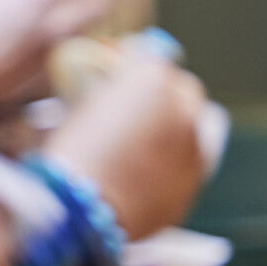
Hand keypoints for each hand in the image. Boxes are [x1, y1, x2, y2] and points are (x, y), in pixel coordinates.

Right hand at [44, 52, 209, 239]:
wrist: (78, 209)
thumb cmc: (69, 152)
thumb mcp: (80, 105)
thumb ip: (108, 88)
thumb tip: (115, 86)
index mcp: (152, 79)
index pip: (155, 56)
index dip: (137, 67)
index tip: (122, 76)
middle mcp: (184, 108)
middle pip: (185, 90)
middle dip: (167, 95)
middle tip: (139, 111)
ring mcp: (195, 148)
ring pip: (198, 127)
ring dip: (177, 128)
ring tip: (147, 146)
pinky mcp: (193, 184)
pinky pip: (191, 163)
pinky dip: (174, 163)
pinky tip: (146, 175)